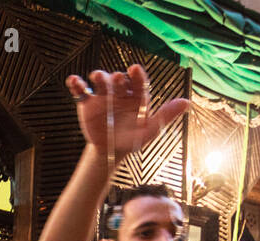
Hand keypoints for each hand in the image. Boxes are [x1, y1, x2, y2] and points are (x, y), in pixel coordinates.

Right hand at [66, 66, 188, 162]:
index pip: (138, 81)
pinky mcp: (88, 103)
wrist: (110, 152)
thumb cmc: (133, 140)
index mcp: (136, 95)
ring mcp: (103, 96)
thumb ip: (166, 115)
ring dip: (98, 76)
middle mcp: (120, 92)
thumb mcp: (151, 130)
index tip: (134, 69)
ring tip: (96, 77)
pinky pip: (81, 92)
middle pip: (118, 80)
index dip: (136, 74)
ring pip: (100, 82)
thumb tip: (187, 102)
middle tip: (115, 79)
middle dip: (116, 78)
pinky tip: (73, 80)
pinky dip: (76, 84)